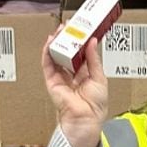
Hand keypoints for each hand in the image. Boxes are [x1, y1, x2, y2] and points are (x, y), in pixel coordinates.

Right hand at [41, 31, 108, 146]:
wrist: (85, 120)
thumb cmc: (95, 107)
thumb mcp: (99, 78)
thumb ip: (93, 59)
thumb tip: (92, 42)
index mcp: (86, 76)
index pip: (82, 55)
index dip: (82, 42)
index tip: (84, 30)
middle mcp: (73, 76)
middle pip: (68, 53)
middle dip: (69, 39)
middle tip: (71, 26)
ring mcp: (61, 78)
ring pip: (57, 56)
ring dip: (58, 42)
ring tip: (61, 29)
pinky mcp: (51, 81)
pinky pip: (47, 63)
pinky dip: (48, 51)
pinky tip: (51, 41)